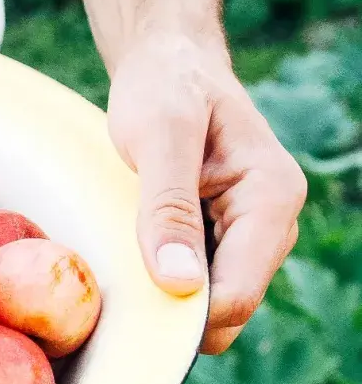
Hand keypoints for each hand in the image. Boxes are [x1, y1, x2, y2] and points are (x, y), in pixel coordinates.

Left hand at [106, 36, 306, 354]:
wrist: (166, 65)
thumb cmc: (164, 88)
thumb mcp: (159, 135)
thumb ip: (168, 206)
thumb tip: (178, 283)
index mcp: (271, 197)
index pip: (238, 293)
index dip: (185, 318)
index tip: (126, 318)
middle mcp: (270, 223)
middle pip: (227, 309)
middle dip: (173, 313)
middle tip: (111, 292)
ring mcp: (247, 234)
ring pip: (209, 303)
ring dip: (164, 299)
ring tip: (117, 267)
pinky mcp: (220, 237)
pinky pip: (194, 283)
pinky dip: (160, 282)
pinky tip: (127, 261)